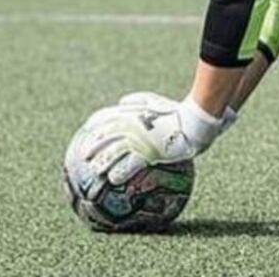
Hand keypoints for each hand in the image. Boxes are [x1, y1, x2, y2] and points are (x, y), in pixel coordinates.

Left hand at [80, 94, 223, 185]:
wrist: (193, 123)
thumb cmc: (175, 111)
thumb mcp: (154, 100)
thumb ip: (137, 100)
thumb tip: (122, 102)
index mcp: (132, 111)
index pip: (106, 115)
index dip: (95, 121)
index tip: (87, 128)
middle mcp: (132, 124)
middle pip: (106, 135)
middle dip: (93, 145)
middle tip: (84, 155)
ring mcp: (140, 139)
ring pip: (115, 151)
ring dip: (103, 162)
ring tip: (96, 171)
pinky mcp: (149, 152)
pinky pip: (130, 164)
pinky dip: (120, 172)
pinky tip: (114, 179)